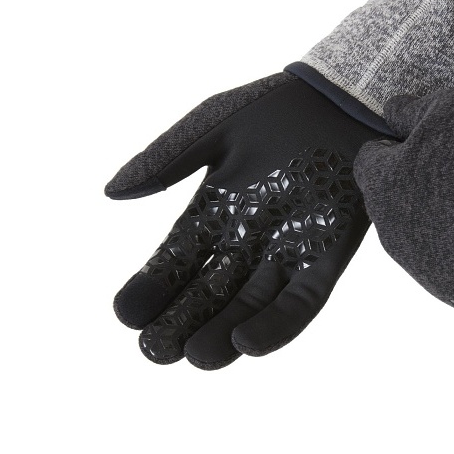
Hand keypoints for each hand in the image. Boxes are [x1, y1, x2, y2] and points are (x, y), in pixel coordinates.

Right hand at [105, 73, 379, 368]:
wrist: (342, 98)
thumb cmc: (276, 106)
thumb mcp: (214, 126)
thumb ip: (166, 158)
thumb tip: (111, 192)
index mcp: (213, 212)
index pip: (174, 259)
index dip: (151, 287)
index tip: (125, 313)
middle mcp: (246, 241)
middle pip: (208, 293)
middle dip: (181, 322)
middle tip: (153, 350)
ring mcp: (286, 253)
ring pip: (250, 306)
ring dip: (224, 333)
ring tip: (196, 355)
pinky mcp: (326, 259)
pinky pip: (301, 302)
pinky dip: (276, 325)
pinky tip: (246, 343)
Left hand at [354, 89, 453, 312]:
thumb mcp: (448, 107)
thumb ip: (409, 111)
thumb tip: (391, 111)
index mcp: (381, 186)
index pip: (370, 162)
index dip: (395, 148)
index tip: (423, 142)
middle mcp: (391, 235)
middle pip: (392, 205)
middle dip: (413, 187)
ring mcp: (422, 269)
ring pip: (419, 240)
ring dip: (437, 222)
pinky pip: (451, 270)